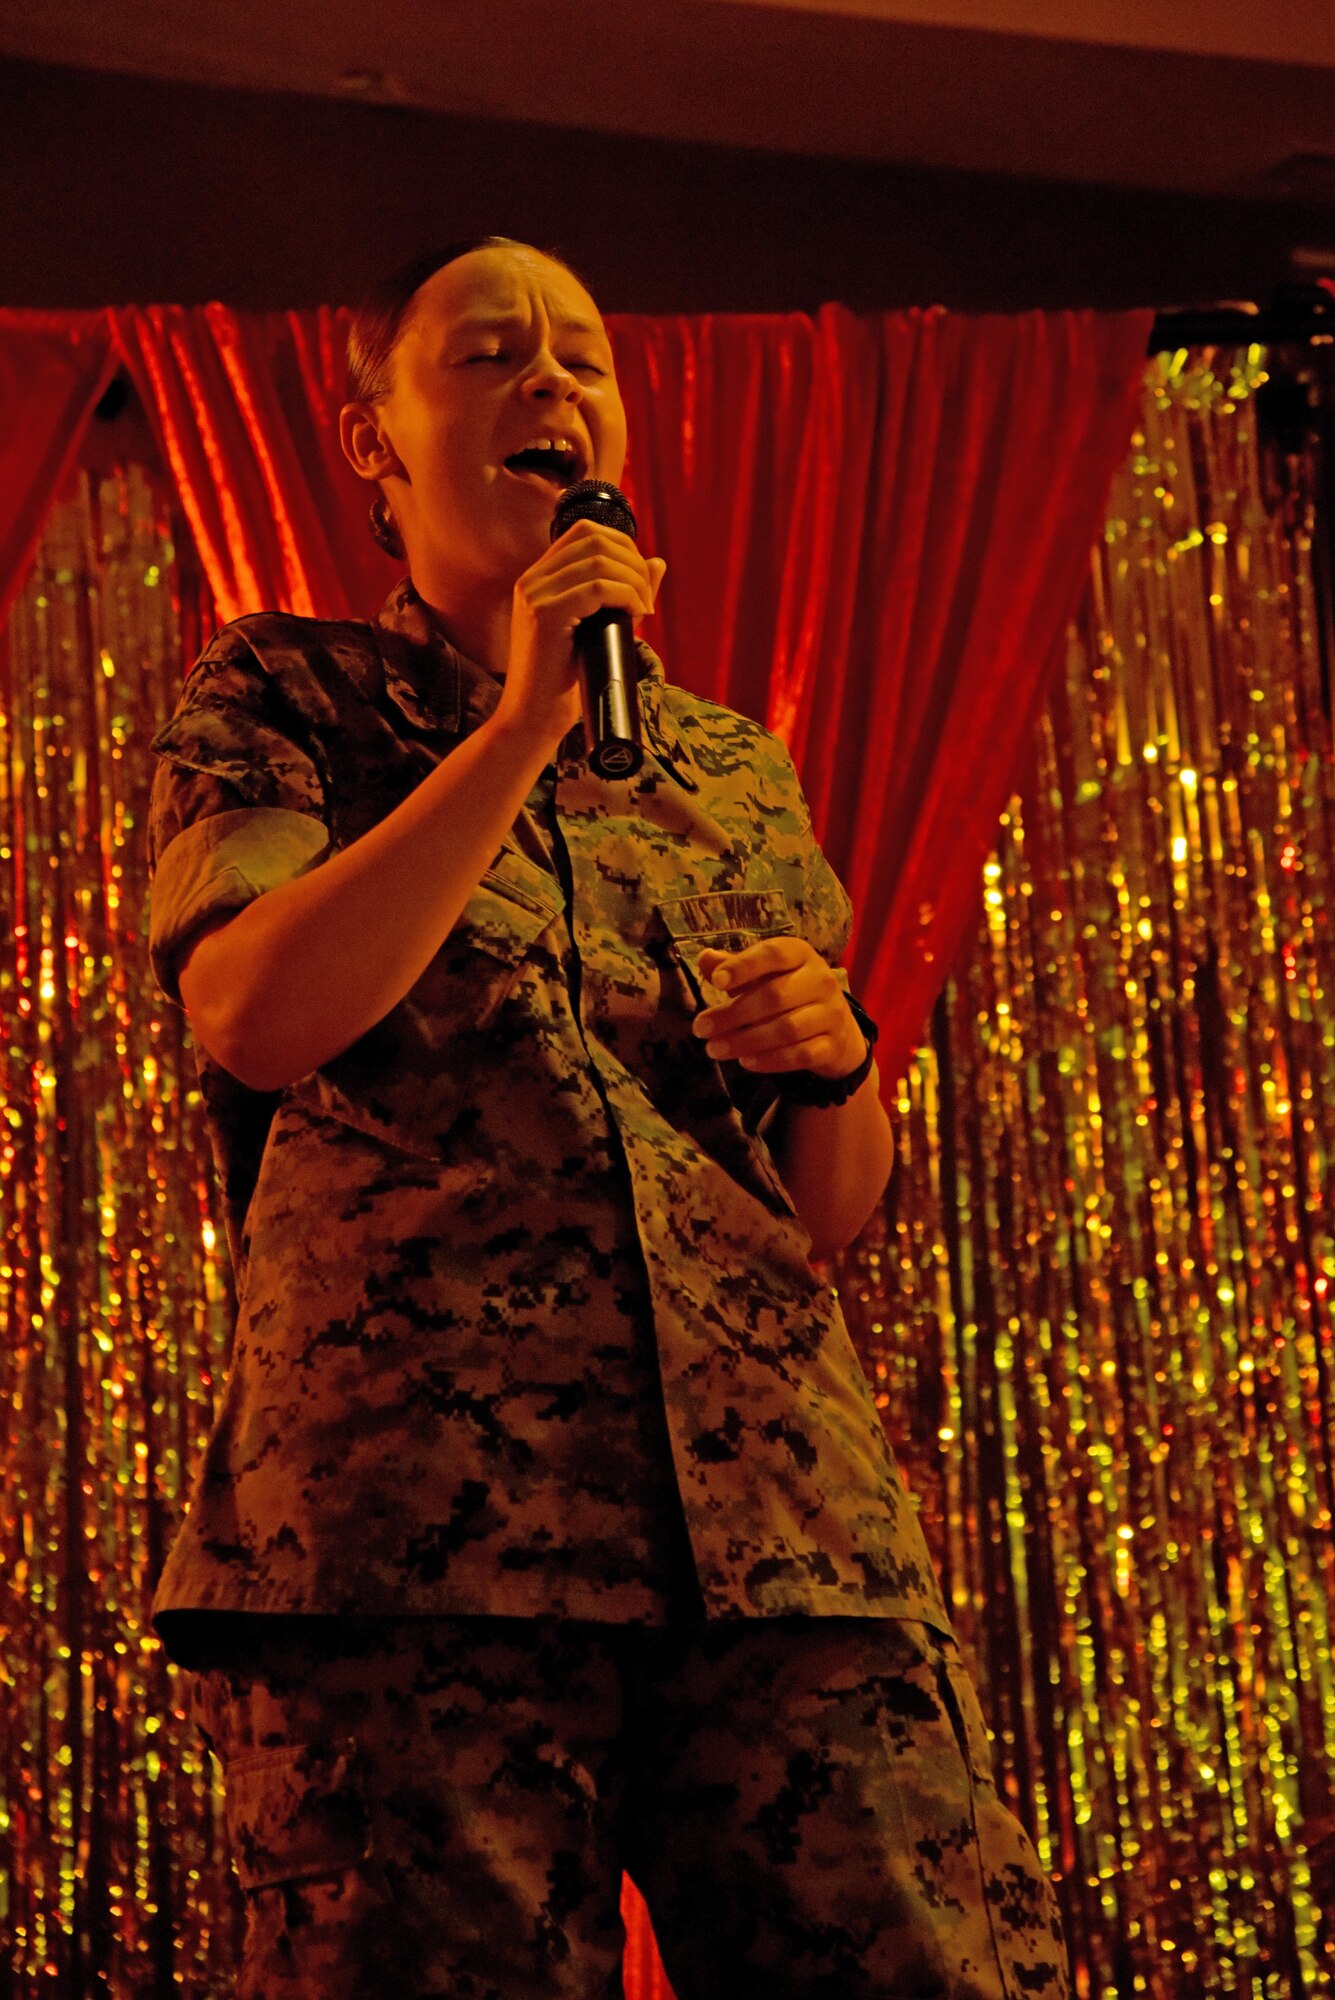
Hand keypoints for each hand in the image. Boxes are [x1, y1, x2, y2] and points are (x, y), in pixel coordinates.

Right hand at [496, 520, 666, 749]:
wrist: (532, 719)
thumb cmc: (564, 681)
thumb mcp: (599, 628)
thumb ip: (624, 594)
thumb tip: (657, 562)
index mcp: (538, 578)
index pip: (585, 532)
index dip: (622, 544)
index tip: (639, 578)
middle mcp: (532, 580)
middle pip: (595, 538)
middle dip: (632, 561)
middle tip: (646, 596)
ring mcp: (535, 595)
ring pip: (600, 561)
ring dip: (634, 581)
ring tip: (643, 609)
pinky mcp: (545, 616)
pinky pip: (598, 588)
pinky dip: (627, 596)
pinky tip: (637, 615)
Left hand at [693, 937, 865, 1079]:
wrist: (837, 1029)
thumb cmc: (790, 994)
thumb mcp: (764, 975)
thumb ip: (736, 967)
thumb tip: (705, 958)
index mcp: (801, 955)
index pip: (774, 954)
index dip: (744, 966)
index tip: (715, 981)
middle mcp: (821, 980)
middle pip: (776, 996)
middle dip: (734, 1014)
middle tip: (701, 1028)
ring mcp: (831, 1013)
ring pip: (787, 1029)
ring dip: (746, 1041)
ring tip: (714, 1050)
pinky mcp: (833, 1045)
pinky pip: (800, 1055)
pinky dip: (770, 1060)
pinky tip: (745, 1062)